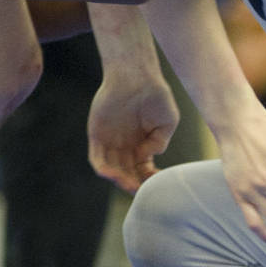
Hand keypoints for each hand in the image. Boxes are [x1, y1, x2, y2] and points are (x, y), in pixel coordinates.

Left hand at [88, 75, 179, 192]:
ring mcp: (110, 142)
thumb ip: (161, 141)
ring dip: (119, 180)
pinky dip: (103, 169)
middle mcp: (125, 146)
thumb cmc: (156, 96)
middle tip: (140, 190)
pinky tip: (112, 174)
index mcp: (142, 145)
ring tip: (129, 185)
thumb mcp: (168, 122)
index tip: (157, 183)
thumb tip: (148, 156)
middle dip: (133, 184)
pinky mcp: (97, 136)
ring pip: (112, 169)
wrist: (136, 75)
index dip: (149, 179)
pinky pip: (97, 158)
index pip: (143, 170)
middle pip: (127, 173)